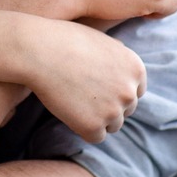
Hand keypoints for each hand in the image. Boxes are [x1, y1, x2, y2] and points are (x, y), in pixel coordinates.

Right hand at [20, 18, 146, 142]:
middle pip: (126, 110)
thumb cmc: (65, 40)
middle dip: (108, 105)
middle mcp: (130, 91)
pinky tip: (70, 111)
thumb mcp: (102, 41)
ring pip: (112, 125)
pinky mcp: (93, 126)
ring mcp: (113, 111)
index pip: (136, 91)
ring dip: (97, 118)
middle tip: (83, 94)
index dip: (117, 91)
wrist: (40, 51)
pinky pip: (96, 136)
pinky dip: (83, 128)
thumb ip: (118, 58)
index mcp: (135, 68)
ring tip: (75, 101)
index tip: (99, 87)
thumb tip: (124, 73)